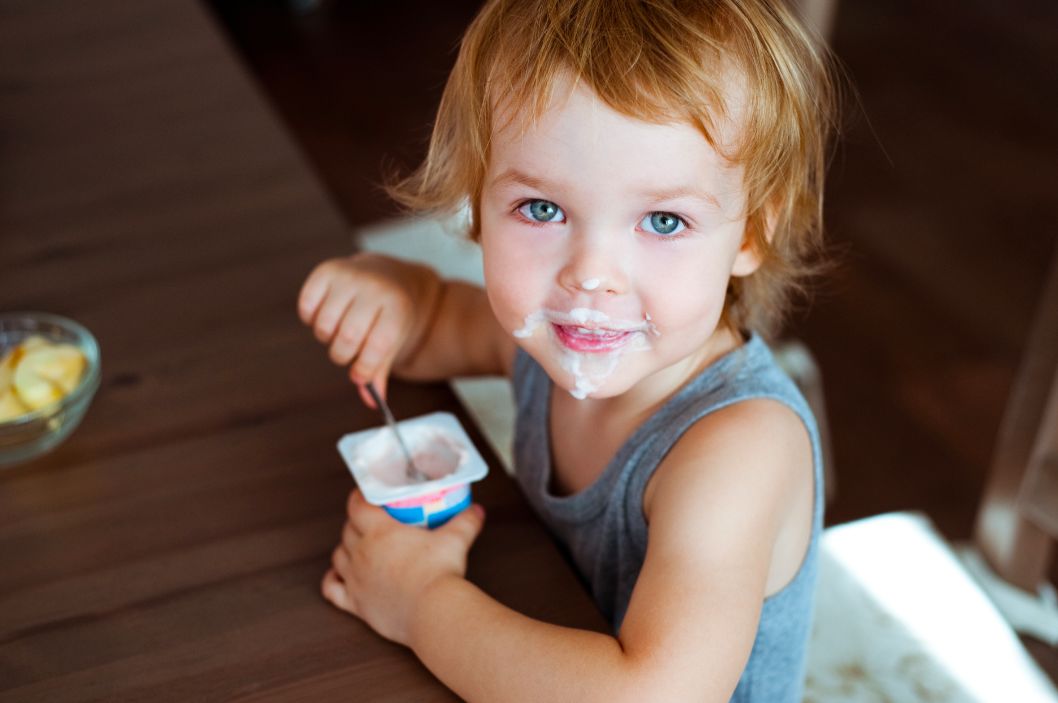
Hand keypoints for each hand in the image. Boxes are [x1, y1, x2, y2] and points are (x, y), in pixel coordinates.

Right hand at [297, 253, 440, 404]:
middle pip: (347, 339)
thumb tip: (372, 401)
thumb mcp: (394, 342)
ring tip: (340, 330)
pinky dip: (311, 319)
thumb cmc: (391, 317)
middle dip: (344, 356)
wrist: (390, 278)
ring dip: (328, 338)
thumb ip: (380, 372)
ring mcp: (350, 276)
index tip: (361, 376)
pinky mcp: (326, 270)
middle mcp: (374, 287)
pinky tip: (327, 314)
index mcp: (398, 306)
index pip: (376, 347)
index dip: (364, 369)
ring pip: (324, 327)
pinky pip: (306, 308)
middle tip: (349, 352)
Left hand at [321, 489, 485, 645]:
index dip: (358, 497)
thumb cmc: (440, 574)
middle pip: (347, 530)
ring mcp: (355, 578)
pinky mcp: (355, 603)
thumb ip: (466, 522)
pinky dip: (332, 580)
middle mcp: (362, 552)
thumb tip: (477, 510)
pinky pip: (332, 588)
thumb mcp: (456, 540)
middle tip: (371, 521)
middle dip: (356, 523)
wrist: (433, 613)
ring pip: (338, 556)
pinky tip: (337, 576)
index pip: (357, 506)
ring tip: (357, 546)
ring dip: (345, 548)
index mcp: (380, 532)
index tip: (365, 494)